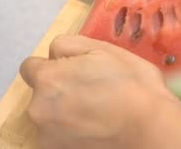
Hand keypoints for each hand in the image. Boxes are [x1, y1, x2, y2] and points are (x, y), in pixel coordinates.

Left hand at [19, 35, 180, 148]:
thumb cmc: (131, 84)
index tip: (72, 71)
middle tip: (90, 91)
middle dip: (59, 90)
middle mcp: (38, 108)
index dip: (52, 66)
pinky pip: (58, 135)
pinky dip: (71, 132)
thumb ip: (70, 45)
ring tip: (95, 112)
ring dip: (63, 113)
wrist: (149, 127)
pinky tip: (95, 128)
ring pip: (49, 116)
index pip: (30, 66)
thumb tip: (54, 52)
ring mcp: (46, 135)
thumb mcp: (103, 49)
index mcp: (47, 78)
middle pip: (41, 93)